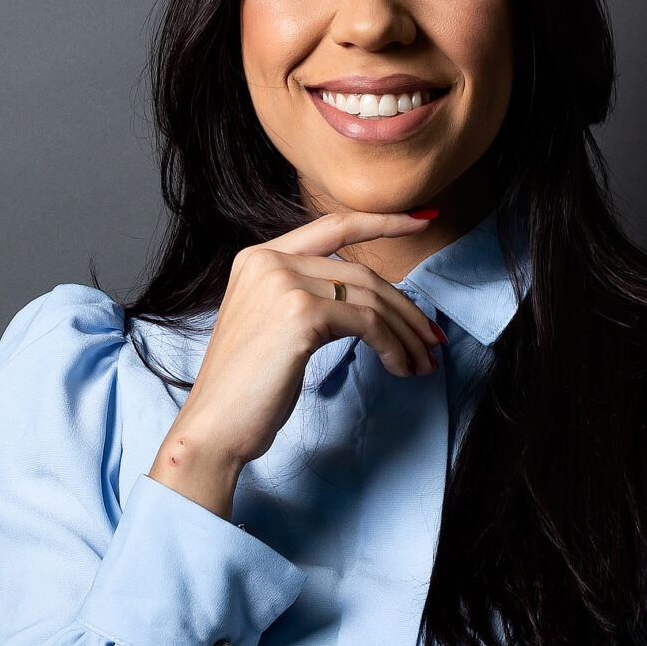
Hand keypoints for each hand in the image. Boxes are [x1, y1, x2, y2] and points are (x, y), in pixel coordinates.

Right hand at [148, 209, 444, 516]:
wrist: (214, 428)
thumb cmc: (247, 390)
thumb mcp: (275, 327)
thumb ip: (308, 297)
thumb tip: (374, 300)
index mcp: (258, 256)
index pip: (333, 227)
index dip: (383, 221)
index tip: (424, 217)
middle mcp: (267, 260)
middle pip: (360, 272)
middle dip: (405, 308)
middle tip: (432, 340)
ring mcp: (282, 283)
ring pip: (371, 297)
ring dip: (405, 334)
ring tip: (422, 363)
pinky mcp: (300, 314)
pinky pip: (368, 323)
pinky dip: (393, 347)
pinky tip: (399, 367)